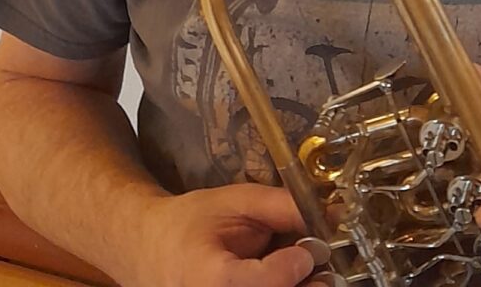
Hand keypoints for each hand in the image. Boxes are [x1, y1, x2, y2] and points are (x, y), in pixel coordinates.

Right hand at [131, 182, 315, 286]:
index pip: (269, 282)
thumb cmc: (189, 223)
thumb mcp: (237, 202)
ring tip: (295, 270)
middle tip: (314, 264)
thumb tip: (332, 214)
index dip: (295, 263)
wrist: (148, 249)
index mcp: (214, 279)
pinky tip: (279, 279)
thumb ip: (283, 208)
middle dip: (307, 284)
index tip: (308, 247)